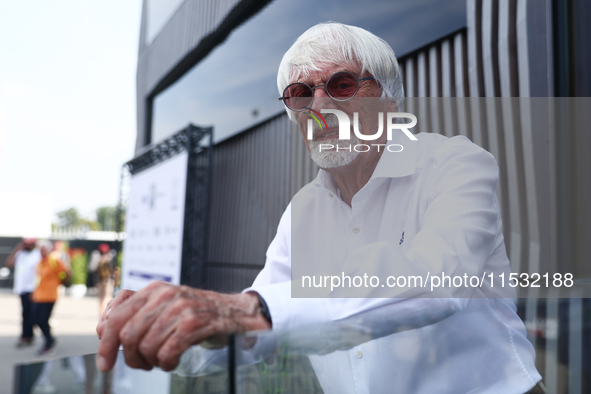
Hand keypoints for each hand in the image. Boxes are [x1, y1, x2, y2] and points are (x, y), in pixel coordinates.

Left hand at [96, 282, 269, 371]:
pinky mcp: (194, 323)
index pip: (115, 316)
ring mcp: (180, 308)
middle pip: (128, 335)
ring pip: (146, 347)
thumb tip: (103, 329)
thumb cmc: (195, 311)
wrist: (234, 310)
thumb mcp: (164, 304)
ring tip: (162, 360)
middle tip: (141, 364)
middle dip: (131, 358)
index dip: (105, 344)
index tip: (105, 363)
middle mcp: (164, 295)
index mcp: (153, 289)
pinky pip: (166, 353)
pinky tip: (173, 360)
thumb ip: (135, 311)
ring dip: (151, 362)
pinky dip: (166, 363)